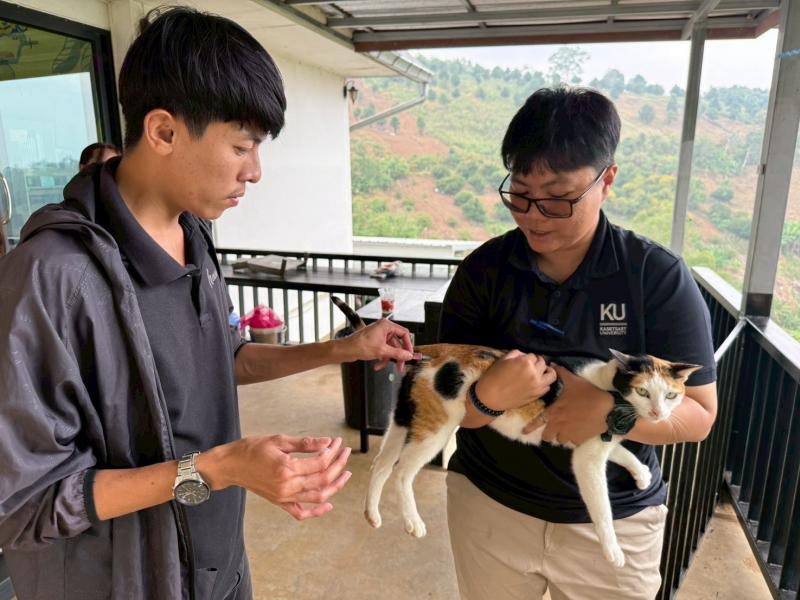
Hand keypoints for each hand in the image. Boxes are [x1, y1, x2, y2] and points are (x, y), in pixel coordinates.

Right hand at [220, 435, 351, 519]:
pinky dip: (316, 512)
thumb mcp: (279, 440)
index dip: (332, 451)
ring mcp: (284, 497)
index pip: (320, 462)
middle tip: (345, 452)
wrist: (231, 465)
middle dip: (339, 465)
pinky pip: (301, 513)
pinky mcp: (280, 503)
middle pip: (323, 479)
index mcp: (287, 468)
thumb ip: (304, 443)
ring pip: (318, 497)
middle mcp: (287, 486)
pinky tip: (329, 505)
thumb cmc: (252, 449)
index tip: (337, 442)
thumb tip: (327, 442)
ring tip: (346, 474)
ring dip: (335, 486)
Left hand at [341, 319, 419, 372]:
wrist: (346, 350)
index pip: (403, 334)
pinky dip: (382, 358)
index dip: (408, 345)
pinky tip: (378, 365)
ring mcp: (379, 335)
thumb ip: (398, 353)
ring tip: (385, 367)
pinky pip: (383, 350)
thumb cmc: (359, 345)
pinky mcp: (375, 342)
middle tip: (401, 366)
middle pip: (397, 343)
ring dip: (388, 359)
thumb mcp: (382, 351)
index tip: (409, 354)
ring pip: (390, 349)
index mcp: (386, 325)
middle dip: (398, 356)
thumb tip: (408, 355)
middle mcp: (383, 329)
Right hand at [475, 351, 557, 411]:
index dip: (528, 357)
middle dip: (537, 362)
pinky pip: (547, 387)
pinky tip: (538, 382)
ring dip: (547, 371)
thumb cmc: (493, 376)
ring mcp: (537, 385)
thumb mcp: (503, 360)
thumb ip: (516, 354)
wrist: (490, 397)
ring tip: (543, 371)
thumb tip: (525, 355)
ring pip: (551, 375)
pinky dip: (544, 383)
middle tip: (532, 365)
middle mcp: (534, 373)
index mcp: (525, 362)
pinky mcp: (537, 395)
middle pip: (543, 363)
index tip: (523, 360)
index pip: (533, 356)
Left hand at [523, 365, 612, 444]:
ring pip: (559, 441)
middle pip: (547, 437)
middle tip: (553, 429)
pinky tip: (578, 432)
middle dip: (548, 433)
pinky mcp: (580, 440)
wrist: (608, 410)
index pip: (537, 422)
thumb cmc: (588, 394)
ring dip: (561, 436)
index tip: (523, 432)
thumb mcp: (574, 381)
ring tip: (567, 429)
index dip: (529, 428)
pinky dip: (574, 439)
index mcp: (554, 412)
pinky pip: (573, 443)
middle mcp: (559, 425)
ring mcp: (569, 434)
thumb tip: (552, 365)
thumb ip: (561, 374)